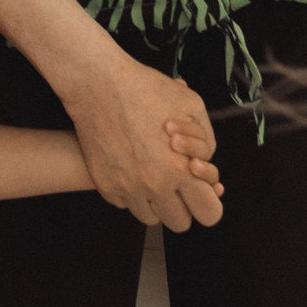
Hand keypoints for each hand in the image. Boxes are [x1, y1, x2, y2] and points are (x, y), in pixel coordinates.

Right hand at [62, 54, 224, 230]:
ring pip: (151, 218)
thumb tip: (204, 162)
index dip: (208, 202)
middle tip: (176, 182)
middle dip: (182, 205)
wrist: (97, 84)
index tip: (201, 190)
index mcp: (180, 169)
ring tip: (151, 173)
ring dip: (155, 201)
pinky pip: (125, 204)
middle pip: (179, 223)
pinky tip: (130, 166)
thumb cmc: (144, 89)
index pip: (209, 214)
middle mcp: (154, 185)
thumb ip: (206, 139)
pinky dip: (130, 192)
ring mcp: (127, 189)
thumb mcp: (191, 104)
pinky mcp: (105, 186)